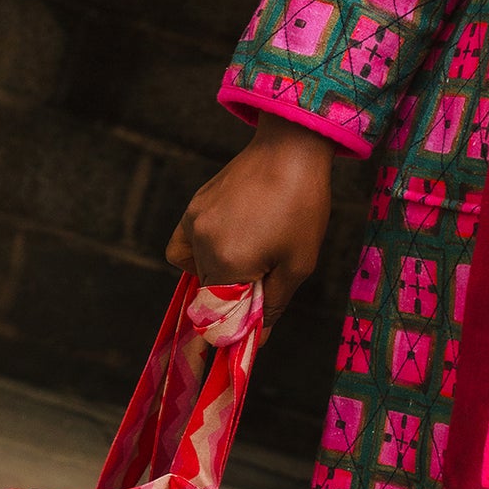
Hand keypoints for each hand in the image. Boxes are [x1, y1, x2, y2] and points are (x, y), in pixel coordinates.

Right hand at [166, 115, 335, 338]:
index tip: (254, 320)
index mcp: (228, 262)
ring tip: (253, 251)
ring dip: (219, 272)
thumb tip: (256, 340)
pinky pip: (186, 243)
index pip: (218, 314)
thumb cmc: (302, 207)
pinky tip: (230, 240)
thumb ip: (272, 304)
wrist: (291, 148)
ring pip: (195, 268)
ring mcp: (193, 221)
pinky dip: (202, 251)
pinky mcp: (194, 206)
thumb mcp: (298, 264)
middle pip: (207, 292)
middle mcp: (201, 243)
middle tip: (266, 275)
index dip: (236, 323)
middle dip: (233, 294)